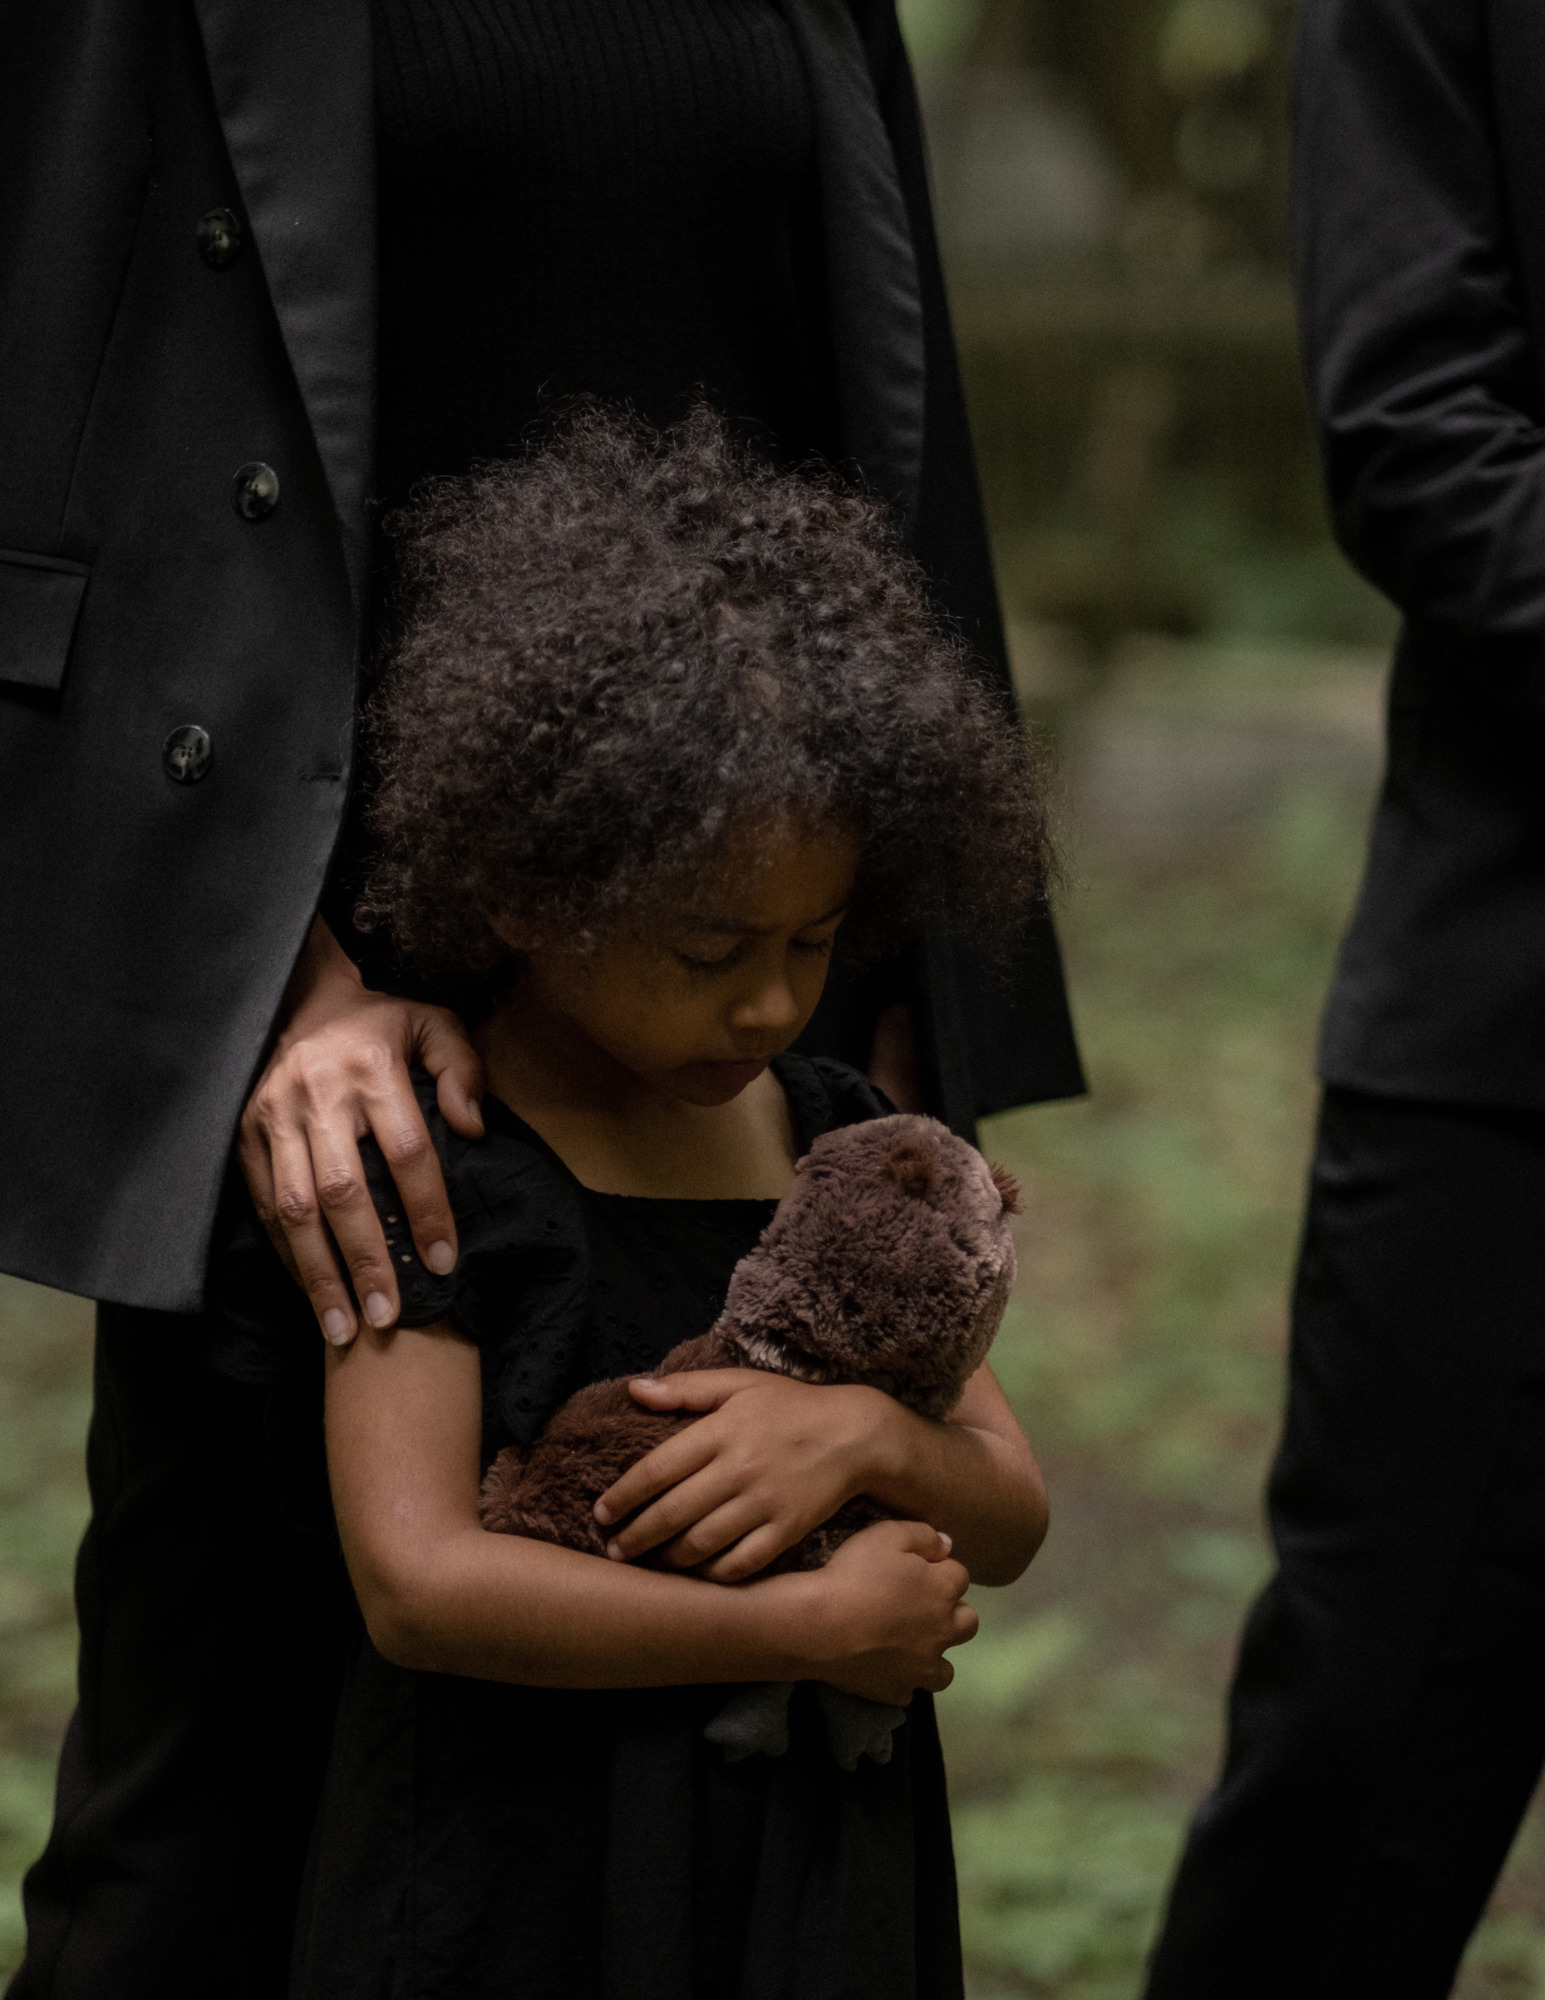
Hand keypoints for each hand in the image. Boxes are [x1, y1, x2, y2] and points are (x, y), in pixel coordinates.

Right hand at [240, 918, 484, 1345]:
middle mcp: (318, 1096)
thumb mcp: (433, 1024)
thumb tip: (473, 1129)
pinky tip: (309, 1291)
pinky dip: (286, 1254)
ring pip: (294, 1209)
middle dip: (366, 1261)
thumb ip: (462, 1069)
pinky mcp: (243, 1135)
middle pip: (343, 1193)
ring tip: (343, 1329)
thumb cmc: (379, 1023)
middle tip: (389, 1317)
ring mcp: (273, 1118)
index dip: (426, 1210)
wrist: (296, 999)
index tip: (444, 1261)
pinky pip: (263, 1205)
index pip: (406, 1152)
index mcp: (372, 1069)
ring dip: (318, 1274)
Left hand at [594, 1369, 900, 1580]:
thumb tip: (634, 1389)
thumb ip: (686, 1388)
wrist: (855, 1434)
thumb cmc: (790, 1406)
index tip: (601, 1513)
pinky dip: (713, 1573)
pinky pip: (741, 1562)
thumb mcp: (740, 1383)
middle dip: (636, 1537)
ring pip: (702, 1543)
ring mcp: (764, 1502)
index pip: (657, 1468)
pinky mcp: (787, 1530)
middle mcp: (738, 1468)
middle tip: (614, 1551)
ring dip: (667, 1559)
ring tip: (648, 1564)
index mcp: (721, 1430)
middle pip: (672, 1512)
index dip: (624, 1495)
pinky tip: (696, 1574)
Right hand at [802, 1519, 976, 1704]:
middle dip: (952, 1612)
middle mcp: (942, 1632)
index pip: (960, 1577)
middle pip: (968, 1623)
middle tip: (920, 1605)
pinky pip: (908, 1691)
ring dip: (934, 1655)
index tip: (917, 1567)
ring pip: (946, 1669)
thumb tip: (946, 1545)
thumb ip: (923, 1535)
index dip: (939, 1569)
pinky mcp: (895, 1691)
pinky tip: (883, 1668)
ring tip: (909, 1645)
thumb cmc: (854, 1573)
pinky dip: (900, 1680)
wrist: (819, 1624)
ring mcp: (920, 1667)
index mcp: (942, 1591)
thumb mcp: (887, 1535)